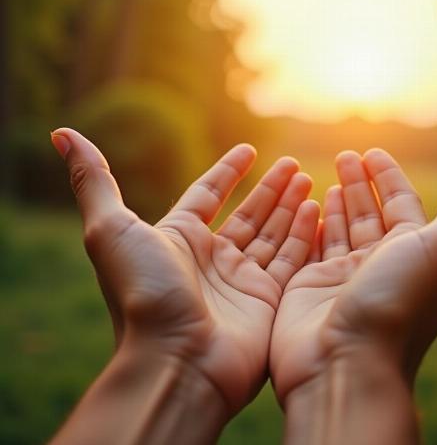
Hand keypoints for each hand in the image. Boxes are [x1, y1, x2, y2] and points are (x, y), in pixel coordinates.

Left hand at [51, 128, 319, 418]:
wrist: (174, 361)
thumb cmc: (142, 293)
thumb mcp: (110, 229)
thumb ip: (94, 181)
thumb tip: (62, 134)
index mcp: (178, 238)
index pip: (208, 194)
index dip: (228, 172)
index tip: (249, 150)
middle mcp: (211, 259)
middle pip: (248, 213)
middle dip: (270, 187)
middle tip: (293, 163)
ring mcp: (241, 280)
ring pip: (272, 233)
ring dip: (290, 205)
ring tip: (307, 179)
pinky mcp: (267, 299)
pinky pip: (291, 258)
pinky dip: (303, 234)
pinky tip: (315, 210)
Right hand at [271, 148, 436, 442]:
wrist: (347, 366)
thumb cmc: (399, 303)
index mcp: (415, 253)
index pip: (401, 203)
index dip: (388, 176)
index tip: (373, 152)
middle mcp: (381, 264)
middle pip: (371, 213)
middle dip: (360, 182)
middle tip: (345, 155)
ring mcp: (345, 276)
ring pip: (342, 228)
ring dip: (338, 201)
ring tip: (329, 177)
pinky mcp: (312, 286)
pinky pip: (313, 246)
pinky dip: (313, 225)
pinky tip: (309, 208)